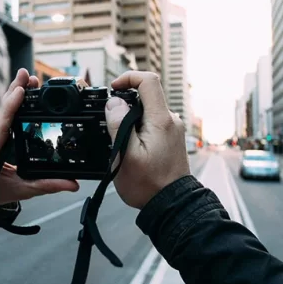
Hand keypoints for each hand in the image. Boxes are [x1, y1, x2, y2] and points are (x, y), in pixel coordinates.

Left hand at [0, 68, 78, 204]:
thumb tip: (72, 183)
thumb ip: (47, 184)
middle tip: (27, 77)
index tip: (19, 91)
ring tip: (25, 81)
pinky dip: (7, 103)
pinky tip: (16, 94)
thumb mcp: (22, 190)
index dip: (9, 106)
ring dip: (11, 94)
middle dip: (13, 91)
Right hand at [104, 71, 190, 208]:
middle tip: (111, 125)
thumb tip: (114, 103)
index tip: (113, 89)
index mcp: (161, 120)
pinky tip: (132, 149)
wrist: (170, 205)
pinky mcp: (170, 138)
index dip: (128, 78)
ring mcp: (172, 129)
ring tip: (122, 144)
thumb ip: (119, 124)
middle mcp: (170, 120)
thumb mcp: (125, 155)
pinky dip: (138, 129)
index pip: (149, 81)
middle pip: (146, 96)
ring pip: (147, 111)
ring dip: (130, 120)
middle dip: (125, 105)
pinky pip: (151, 123)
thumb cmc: (148, 185)